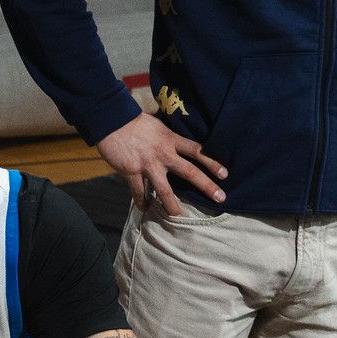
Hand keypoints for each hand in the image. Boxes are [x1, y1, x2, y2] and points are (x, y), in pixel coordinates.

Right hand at [95, 112, 227, 215]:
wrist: (112, 121)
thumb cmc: (135, 120)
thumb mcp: (158, 123)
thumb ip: (168, 131)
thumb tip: (175, 129)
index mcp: (171, 139)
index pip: (198, 151)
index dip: (212, 163)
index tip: (225, 175)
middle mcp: (164, 154)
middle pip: (190, 172)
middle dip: (206, 186)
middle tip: (220, 198)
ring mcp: (148, 165)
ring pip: (164, 190)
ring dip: (172, 205)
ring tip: (179, 217)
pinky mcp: (132, 171)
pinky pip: (138, 191)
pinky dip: (141, 201)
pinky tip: (144, 209)